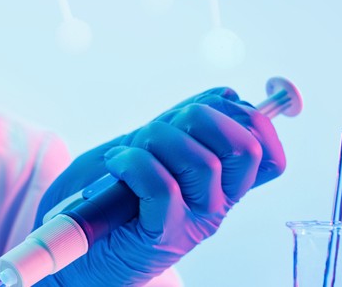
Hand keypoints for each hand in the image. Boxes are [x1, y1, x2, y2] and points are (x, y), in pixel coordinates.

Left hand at [34, 87, 285, 285]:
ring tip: (130, 149)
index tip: (220, 104)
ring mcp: (193, 222)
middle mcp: (217, 204)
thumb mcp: (155, 147)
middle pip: (244, 148)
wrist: (76, 244)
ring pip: (202, 162)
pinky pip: (162, 185)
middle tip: (165, 126)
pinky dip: (134, 162)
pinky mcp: (162, 235)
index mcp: (224, 184)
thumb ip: (189, 124)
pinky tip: (116, 165)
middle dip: (202, 116)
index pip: (266, 151)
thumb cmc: (112, 193)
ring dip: (159, 138)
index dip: (253, 117)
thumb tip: (227, 96)